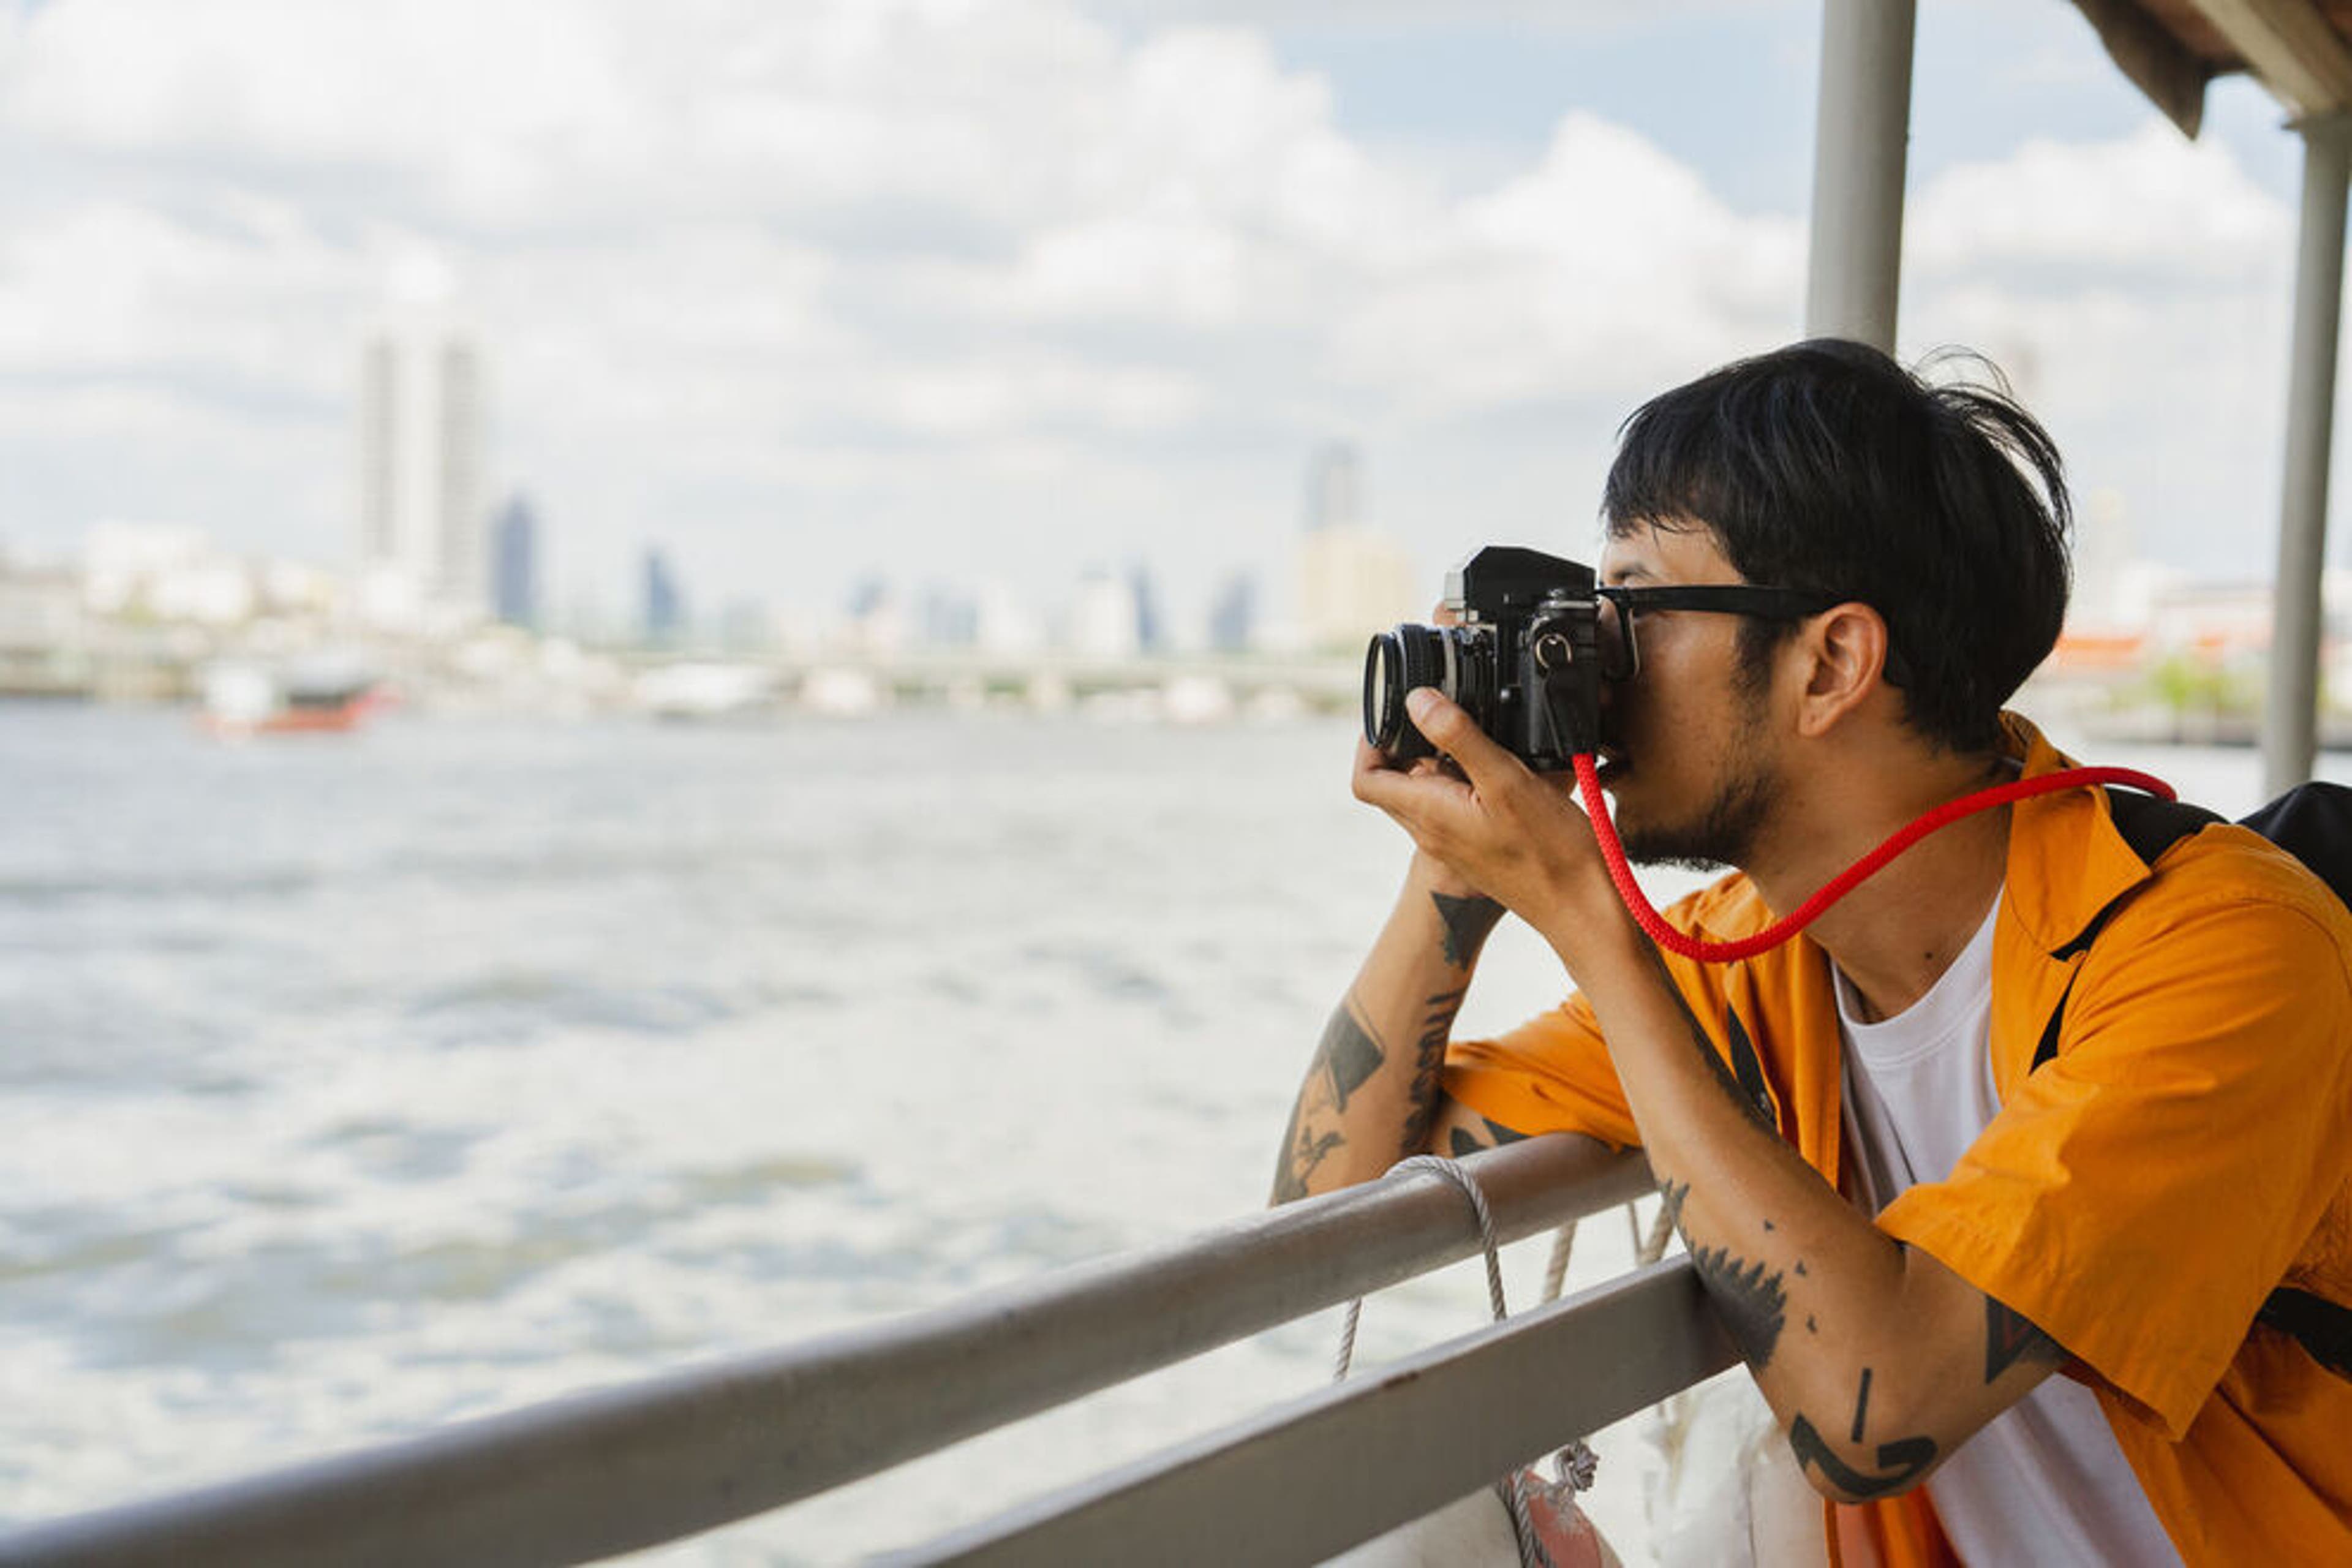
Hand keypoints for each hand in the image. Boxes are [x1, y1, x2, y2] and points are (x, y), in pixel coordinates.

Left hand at [1353, 688, 1622, 950]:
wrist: (1583, 908)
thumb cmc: (1550, 851)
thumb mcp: (1505, 779)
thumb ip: (1458, 736)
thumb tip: (1416, 700)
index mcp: (1428, 814)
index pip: (1366, 780)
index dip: (1369, 743)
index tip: (1393, 715)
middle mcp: (1432, 833)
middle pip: (1393, 784)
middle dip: (1406, 746)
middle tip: (1442, 719)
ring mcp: (1454, 844)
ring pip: (1426, 795)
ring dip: (1440, 763)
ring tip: (1478, 740)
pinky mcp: (1477, 849)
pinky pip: (1454, 810)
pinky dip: (1466, 783)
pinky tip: (1503, 770)